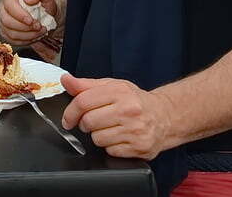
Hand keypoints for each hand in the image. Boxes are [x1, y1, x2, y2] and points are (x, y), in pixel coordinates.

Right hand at [0, 0, 55, 45]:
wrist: (44, 14)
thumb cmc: (42, 3)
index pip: (9, 6)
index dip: (20, 15)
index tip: (32, 20)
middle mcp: (2, 9)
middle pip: (7, 21)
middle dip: (25, 27)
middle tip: (38, 26)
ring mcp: (2, 22)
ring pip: (11, 33)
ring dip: (28, 35)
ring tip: (39, 31)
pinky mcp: (5, 33)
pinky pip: (13, 41)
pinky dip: (26, 41)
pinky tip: (33, 36)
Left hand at [60, 74, 174, 159]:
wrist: (166, 116)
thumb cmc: (135, 101)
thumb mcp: (112, 86)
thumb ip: (86, 85)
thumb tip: (66, 80)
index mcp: (120, 92)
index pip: (83, 101)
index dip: (70, 112)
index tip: (68, 119)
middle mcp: (129, 110)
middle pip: (88, 122)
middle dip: (85, 124)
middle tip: (94, 121)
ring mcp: (136, 130)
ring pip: (97, 139)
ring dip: (98, 136)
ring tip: (110, 128)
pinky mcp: (140, 147)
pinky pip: (110, 151)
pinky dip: (111, 146)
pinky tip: (120, 137)